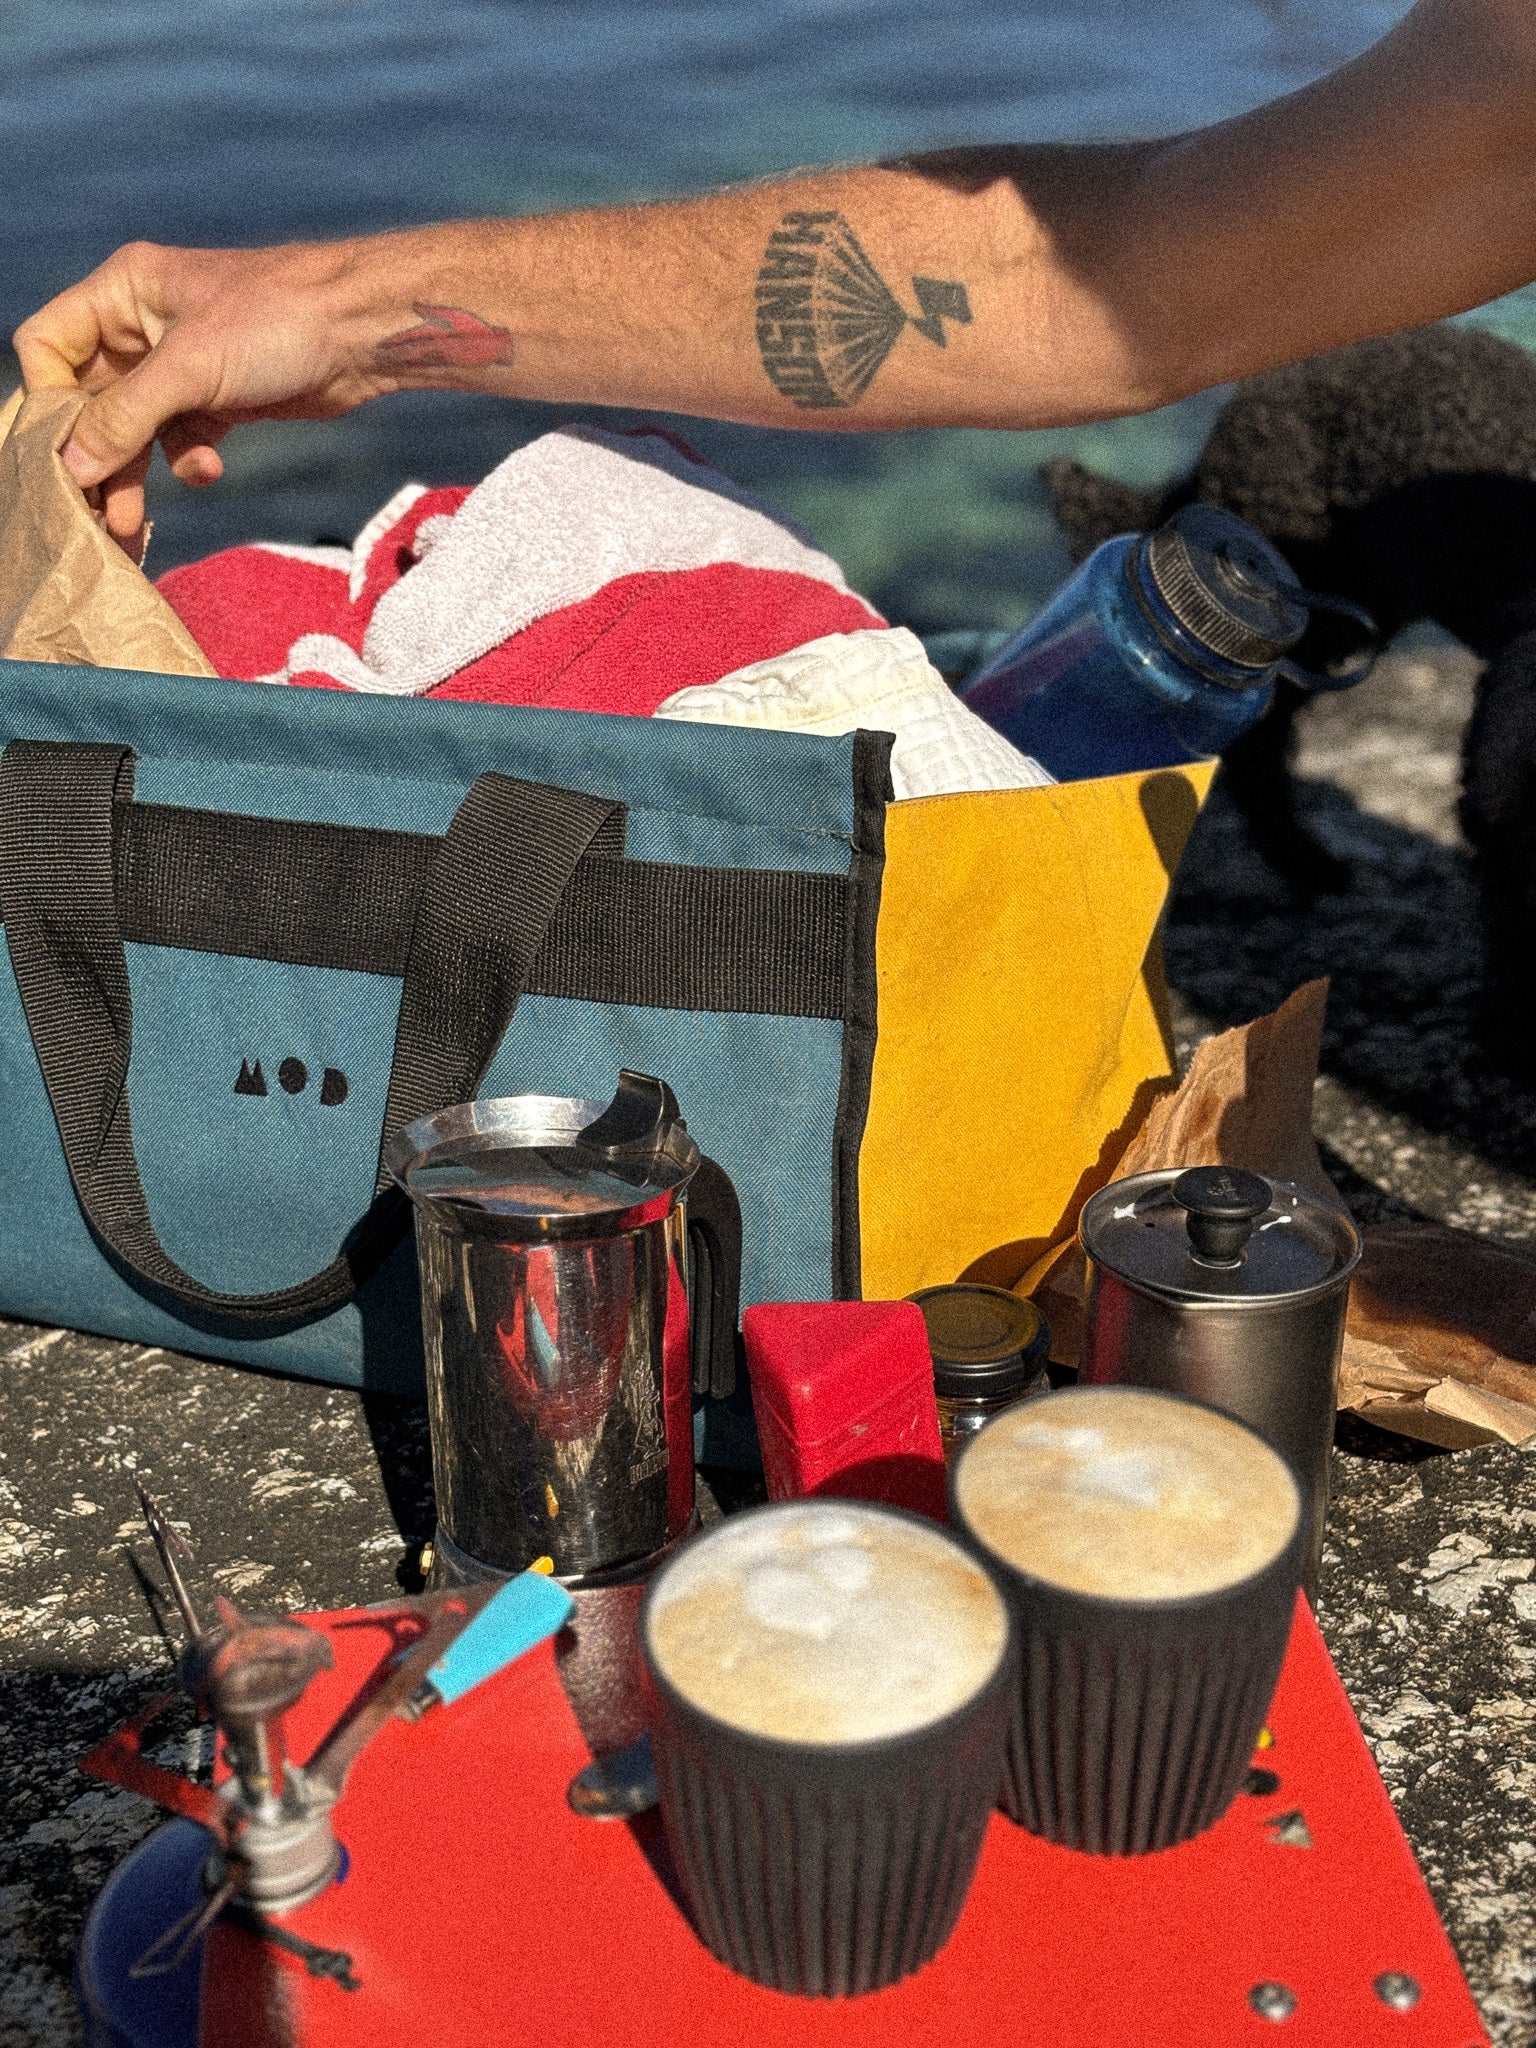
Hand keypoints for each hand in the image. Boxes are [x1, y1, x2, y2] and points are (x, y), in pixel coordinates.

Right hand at [13, 238, 397, 547]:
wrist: (361, 334)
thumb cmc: (276, 322)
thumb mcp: (189, 368)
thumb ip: (125, 417)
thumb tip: (71, 463)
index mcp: (121, 294)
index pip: (49, 345)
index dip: (49, 399)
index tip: (64, 450)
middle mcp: (141, 327)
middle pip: (89, 400)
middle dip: (94, 456)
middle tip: (90, 514)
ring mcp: (179, 366)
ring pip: (133, 430)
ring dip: (133, 476)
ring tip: (130, 525)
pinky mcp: (215, 399)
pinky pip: (178, 440)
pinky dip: (187, 461)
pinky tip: (208, 469)